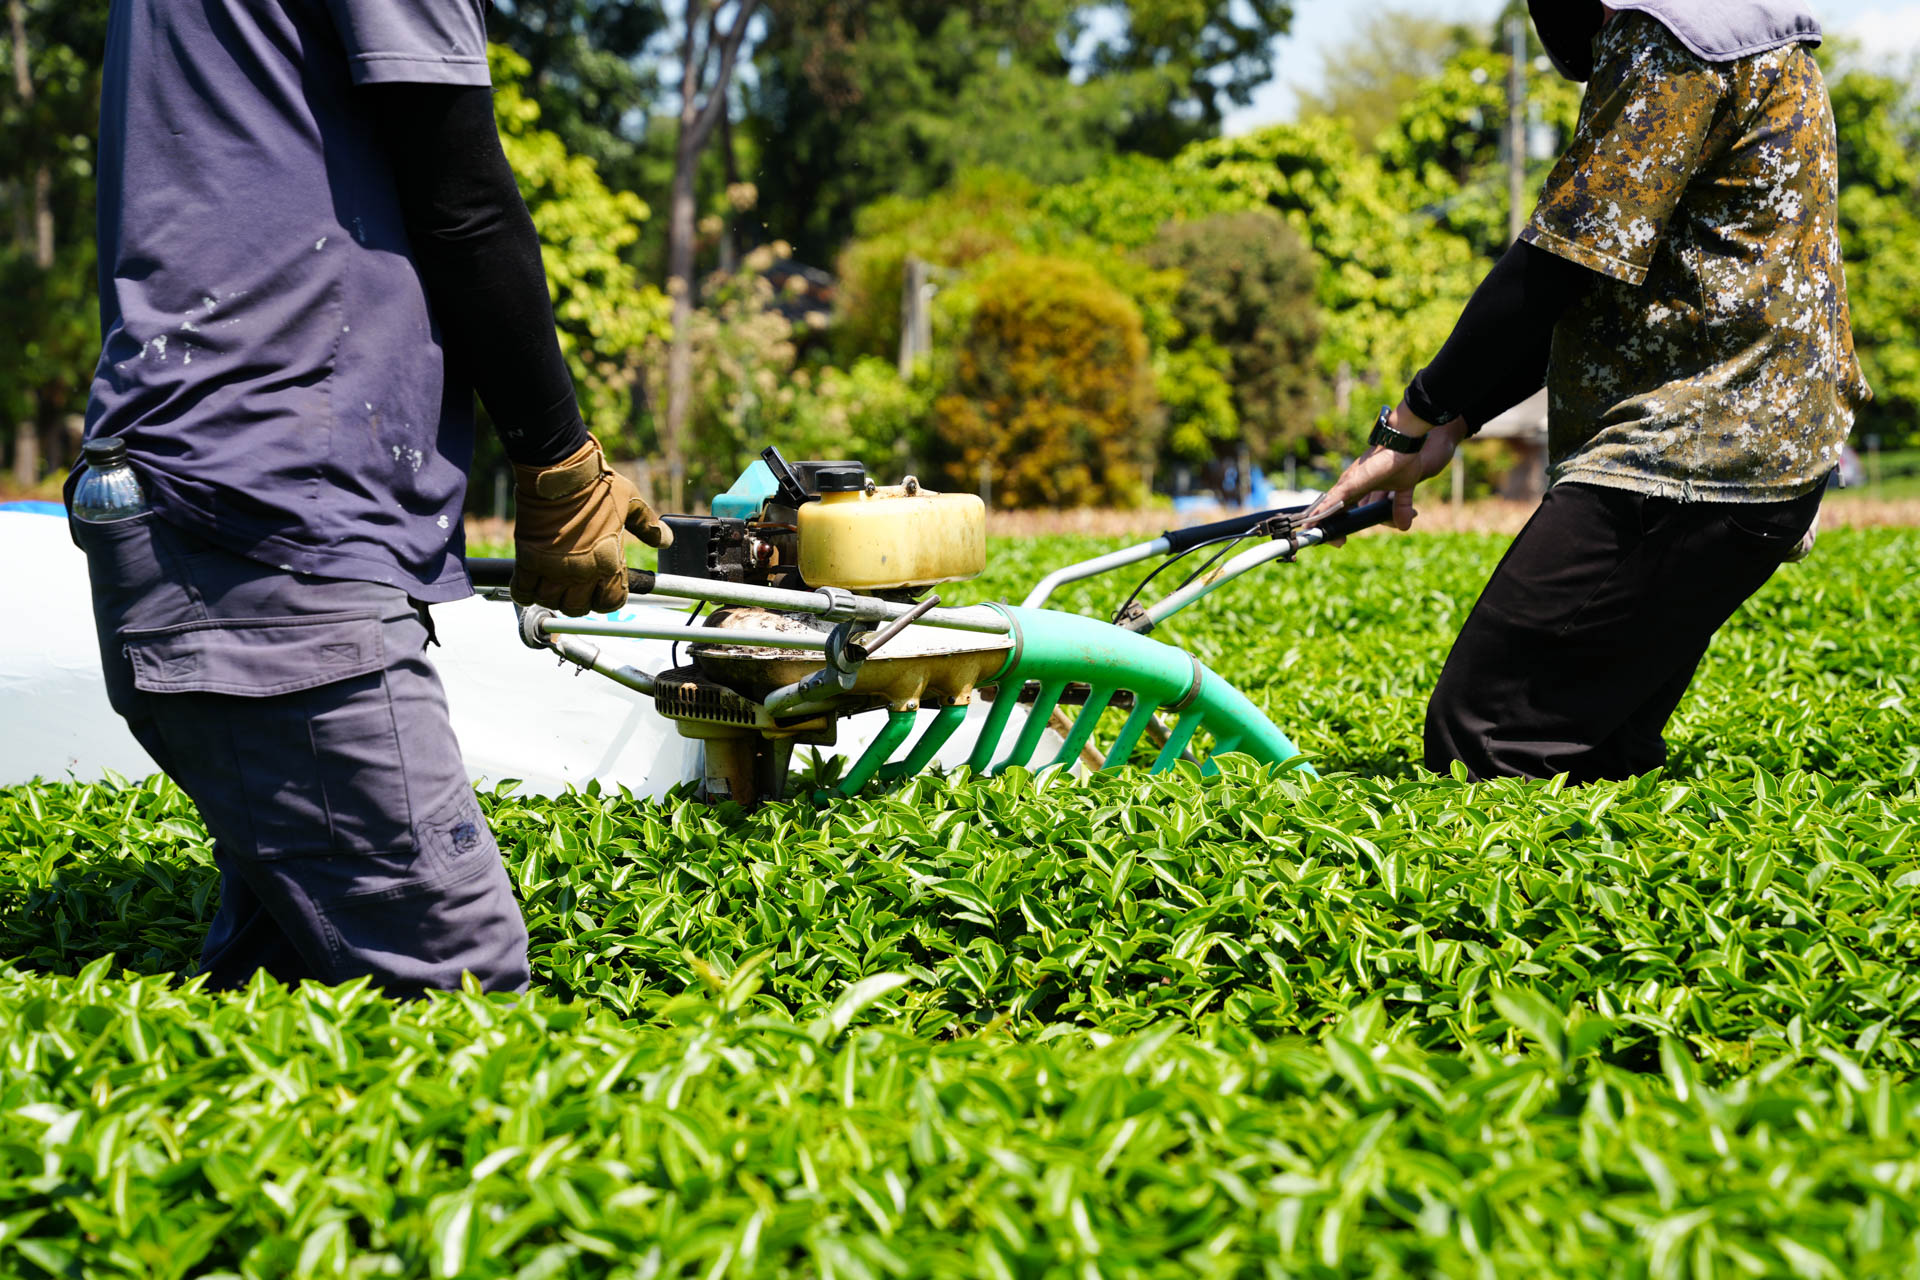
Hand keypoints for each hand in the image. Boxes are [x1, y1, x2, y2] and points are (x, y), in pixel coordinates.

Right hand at [510, 435, 672, 615]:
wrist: (561, 470)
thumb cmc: (598, 485)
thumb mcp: (632, 502)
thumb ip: (648, 526)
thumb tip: (667, 540)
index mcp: (610, 561)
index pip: (612, 603)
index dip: (606, 599)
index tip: (601, 589)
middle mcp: (583, 571)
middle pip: (578, 608)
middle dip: (578, 600)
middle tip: (574, 585)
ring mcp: (554, 568)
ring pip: (551, 602)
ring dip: (551, 596)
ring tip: (552, 582)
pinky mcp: (529, 559)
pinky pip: (523, 591)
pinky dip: (524, 591)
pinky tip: (529, 581)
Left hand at [1303, 405, 1462, 544]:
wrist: (1403, 442)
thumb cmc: (1402, 460)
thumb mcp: (1403, 490)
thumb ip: (1401, 507)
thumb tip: (1405, 526)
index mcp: (1358, 490)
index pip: (1342, 510)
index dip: (1338, 524)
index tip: (1340, 540)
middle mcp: (1348, 487)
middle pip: (1331, 511)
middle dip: (1326, 527)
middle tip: (1333, 542)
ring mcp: (1347, 484)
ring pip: (1327, 507)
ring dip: (1318, 522)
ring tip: (1309, 533)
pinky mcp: (1349, 483)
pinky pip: (1332, 500)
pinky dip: (1322, 511)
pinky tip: (1312, 521)